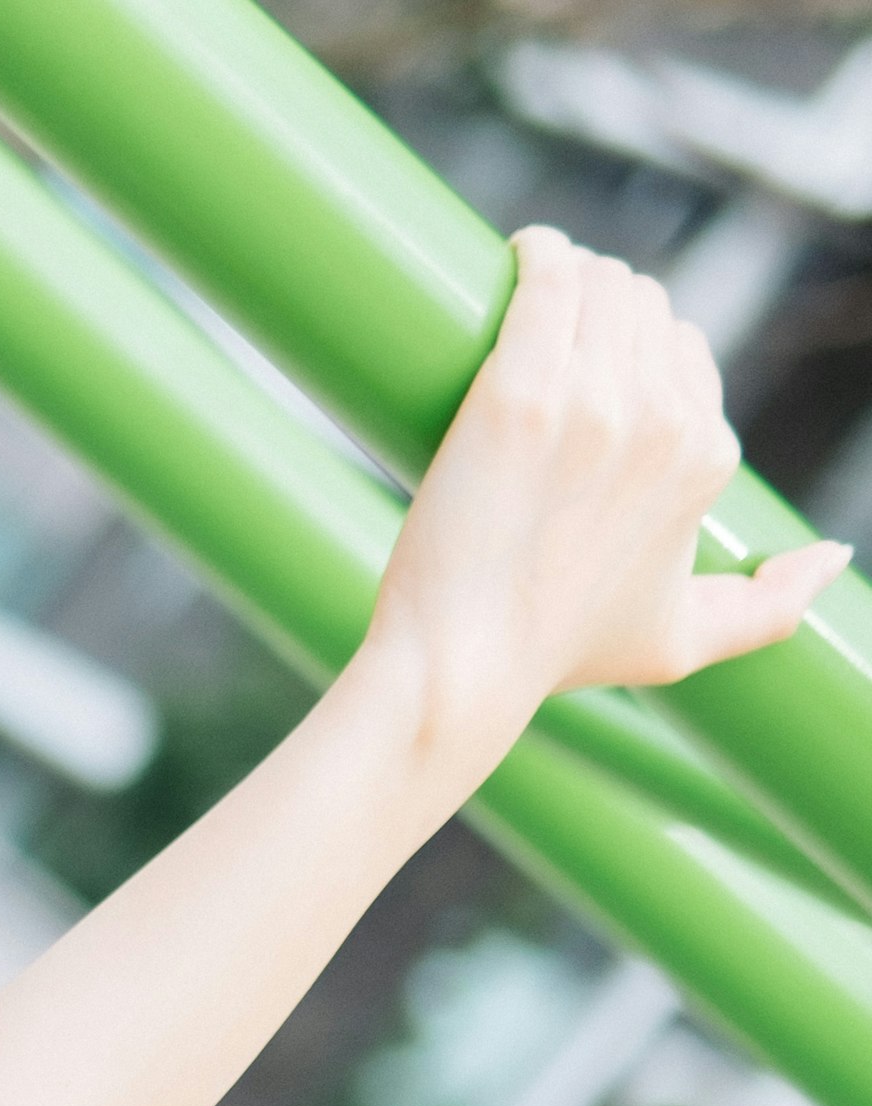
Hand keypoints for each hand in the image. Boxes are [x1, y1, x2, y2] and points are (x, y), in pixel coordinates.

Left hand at [364, 227, 846, 751]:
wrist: (463, 663)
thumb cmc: (558, 652)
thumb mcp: (681, 639)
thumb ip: (768, 606)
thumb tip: (831, 557)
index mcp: (707, 457)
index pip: (686, 351)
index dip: (632, 348)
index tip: (583, 357)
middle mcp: (665, 422)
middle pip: (644, 307)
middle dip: (600, 302)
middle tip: (545, 325)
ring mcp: (594, 403)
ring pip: (599, 285)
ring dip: (567, 273)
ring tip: (527, 291)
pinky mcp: (518, 393)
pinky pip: (547, 282)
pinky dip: (537, 255)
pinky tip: (520, 254)